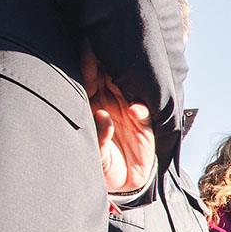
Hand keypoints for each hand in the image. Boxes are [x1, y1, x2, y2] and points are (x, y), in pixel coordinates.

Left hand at [83, 48, 154, 193]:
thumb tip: (103, 116)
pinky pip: (143, 113)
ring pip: (128, 91)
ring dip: (127, 83)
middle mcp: (110, 105)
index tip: (87, 47)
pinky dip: (140, 111)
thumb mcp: (93, 152)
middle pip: (109, 79)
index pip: (90, 78)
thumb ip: (97, 135)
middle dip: (109, 66)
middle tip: (108, 51)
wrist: (120, 184)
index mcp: (92, 105)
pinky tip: (135, 110)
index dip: (89, 63)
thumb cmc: (101, 165)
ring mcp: (127, 114)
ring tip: (125, 74)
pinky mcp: (143, 127)